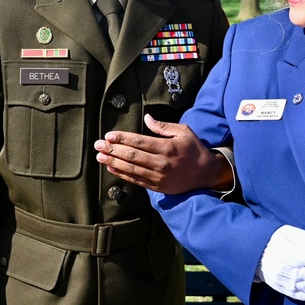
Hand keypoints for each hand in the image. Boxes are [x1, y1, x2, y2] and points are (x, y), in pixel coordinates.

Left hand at [94, 114, 233, 193]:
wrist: (206, 174)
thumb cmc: (194, 149)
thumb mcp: (183, 132)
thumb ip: (163, 126)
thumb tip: (147, 117)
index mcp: (167, 147)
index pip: (140, 142)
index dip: (122, 138)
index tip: (109, 135)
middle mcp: (161, 163)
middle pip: (132, 155)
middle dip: (113, 149)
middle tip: (98, 144)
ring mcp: (158, 177)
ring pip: (131, 169)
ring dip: (113, 162)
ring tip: (100, 156)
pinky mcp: (157, 187)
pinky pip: (136, 180)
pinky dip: (122, 174)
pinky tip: (111, 168)